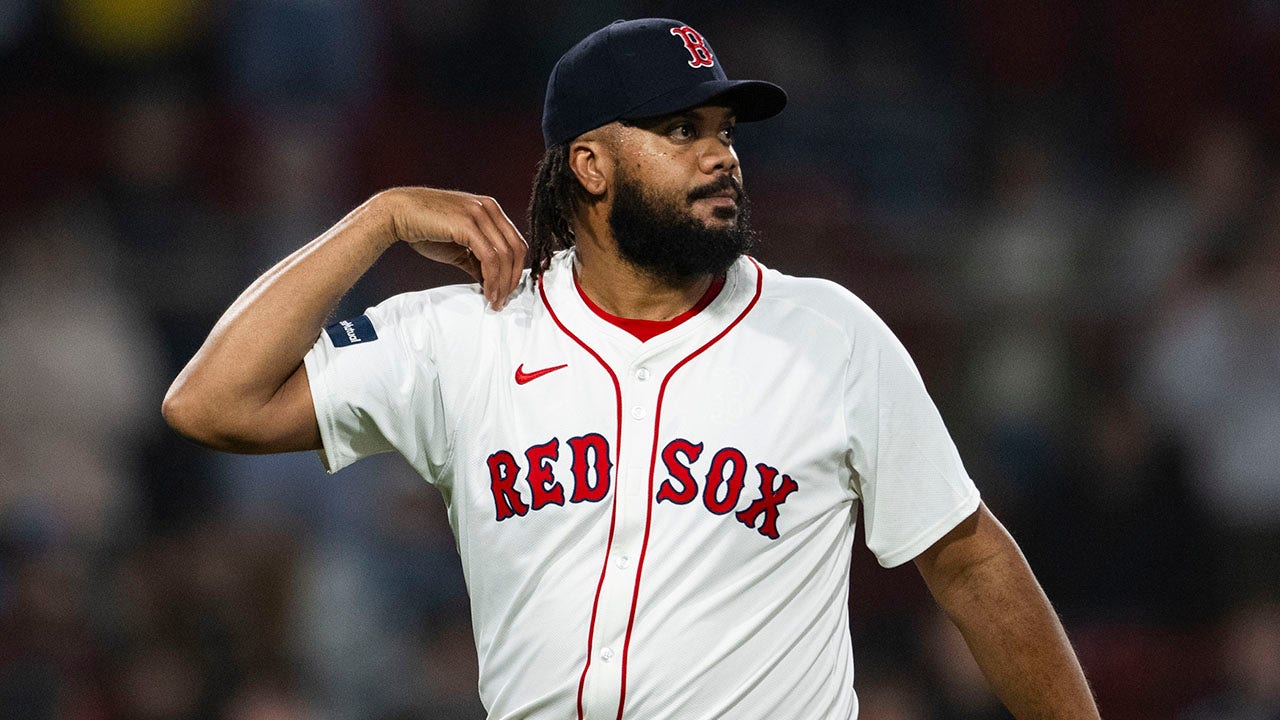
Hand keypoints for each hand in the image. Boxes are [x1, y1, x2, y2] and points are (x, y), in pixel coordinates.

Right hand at [379, 187, 527, 308]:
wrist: (397, 214)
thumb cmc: (424, 227)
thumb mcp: (458, 245)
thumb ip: (477, 260)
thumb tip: (490, 282)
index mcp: (490, 209)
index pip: (516, 242)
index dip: (516, 269)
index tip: (508, 290)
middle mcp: (488, 208)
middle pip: (516, 249)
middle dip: (513, 279)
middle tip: (504, 300)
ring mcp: (479, 214)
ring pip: (505, 255)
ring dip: (503, 283)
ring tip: (495, 300)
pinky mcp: (468, 224)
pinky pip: (490, 257)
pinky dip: (492, 279)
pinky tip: (487, 291)